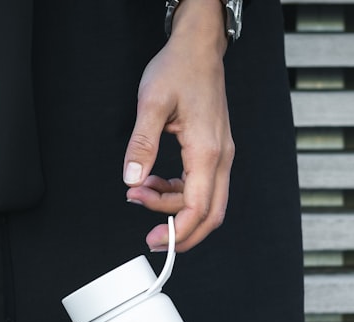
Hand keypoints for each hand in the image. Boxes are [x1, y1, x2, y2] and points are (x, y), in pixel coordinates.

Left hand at [123, 0, 233, 251]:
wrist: (198, 48)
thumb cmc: (179, 69)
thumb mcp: (151, 104)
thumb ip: (142, 144)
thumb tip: (133, 178)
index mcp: (207, 150)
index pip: (198, 208)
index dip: (177, 231)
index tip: (155, 240)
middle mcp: (220, 157)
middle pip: (210, 215)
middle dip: (182, 233)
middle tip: (151, 238)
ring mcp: (220, 155)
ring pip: (205, 202)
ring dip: (172, 208)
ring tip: (138, 193)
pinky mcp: (213, 152)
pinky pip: (200, 186)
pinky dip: (176, 193)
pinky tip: (153, 184)